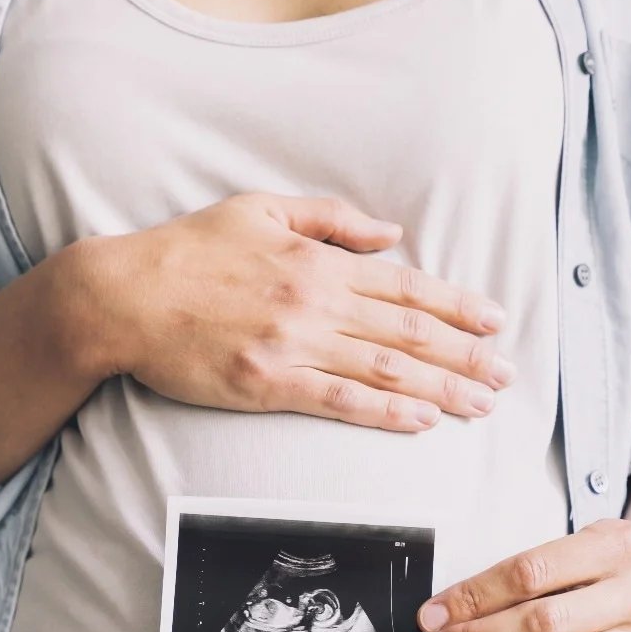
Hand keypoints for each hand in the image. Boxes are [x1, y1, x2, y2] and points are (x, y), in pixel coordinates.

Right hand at [80, 193, 514, 431]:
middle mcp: (314, 303)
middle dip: (466, 354)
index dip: (458, 305)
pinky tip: (421, 422)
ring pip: (386, 371)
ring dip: (442, 388)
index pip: (406, 286)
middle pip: (409, 333)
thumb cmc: (187, 250)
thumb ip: (330, 219)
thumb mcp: (260, 209)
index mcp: (317, 261)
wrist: (123, 296)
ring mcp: (292, 346)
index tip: (496, 321)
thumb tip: (390, 234)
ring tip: (480, 404)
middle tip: (507, 374)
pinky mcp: (266, 384)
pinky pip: (340, 401)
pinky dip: (386, 413)